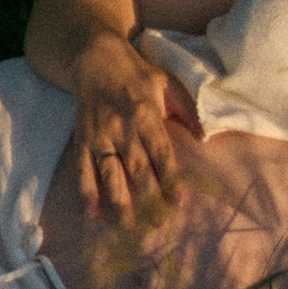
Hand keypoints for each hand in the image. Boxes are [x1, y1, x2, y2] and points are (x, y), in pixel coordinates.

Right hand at [69, 35, 199, 218]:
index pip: (161, 153)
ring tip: (129, 230)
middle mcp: (123, 127)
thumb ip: (186, 109)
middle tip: (158, 226)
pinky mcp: (82, 140)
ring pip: (111, 176)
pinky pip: (83, 170)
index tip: (179, 203)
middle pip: (137, 170)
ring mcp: (100, 136)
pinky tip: (92, 215)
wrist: (95, 58)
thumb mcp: (166, 83)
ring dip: (120, 204)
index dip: (170, 178)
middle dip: (149, 200)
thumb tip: (205, 137)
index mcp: (146, 114)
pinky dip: (87, 193)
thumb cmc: (136, 74)